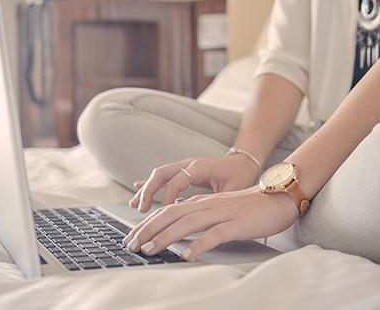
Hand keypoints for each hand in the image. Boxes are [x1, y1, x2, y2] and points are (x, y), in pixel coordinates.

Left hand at [123, 186, 298, 259]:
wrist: (279, 197)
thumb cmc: (249, 208)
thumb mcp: (219, 210)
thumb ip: (199, 218)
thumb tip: (178, 233)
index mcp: (201, 203)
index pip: (166, 211)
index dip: (146, 224)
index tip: (131, 238)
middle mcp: (207, 206)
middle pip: (170, 215)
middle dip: (147, 230)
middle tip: (130, 245)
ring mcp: (221, 213)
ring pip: (186, 224)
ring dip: (165, 237)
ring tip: (149, 250)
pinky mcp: (236, 224)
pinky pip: (214, 234)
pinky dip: (198, 245)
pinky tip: (186, 255)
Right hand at [130, 155, 260, 212]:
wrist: (245, 161)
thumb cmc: (241, 175)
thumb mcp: (233, 189)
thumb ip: (218, 200)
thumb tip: (205, 218)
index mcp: (200, 167)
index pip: (177, 181)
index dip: (168, 198)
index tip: (163, 214)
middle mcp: (189, 164)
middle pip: (161, 174)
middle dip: (148, 192)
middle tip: (141, 210)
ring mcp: (184, 166)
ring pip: (159, 175)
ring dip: (146, 190)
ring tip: (135, 206)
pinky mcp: (183, 171)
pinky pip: (163, 177)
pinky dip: (150, 184)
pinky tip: (138, 190)